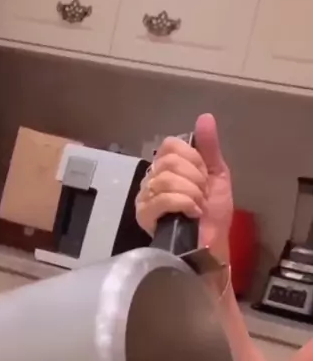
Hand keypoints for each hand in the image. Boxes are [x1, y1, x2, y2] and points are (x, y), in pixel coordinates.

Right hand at [135, 114, 232, 262]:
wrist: (214, 244)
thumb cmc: (214, 213)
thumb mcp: (217, 174)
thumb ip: (209, 147)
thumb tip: (205, 117)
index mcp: (167, 165)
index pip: (171, 145)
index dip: (193, 159)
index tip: (204, 177)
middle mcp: (152, 177)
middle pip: (170, 161)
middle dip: (195, 179)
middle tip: (202, 195)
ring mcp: (145, 196)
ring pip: (166, 179)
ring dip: (191, 194)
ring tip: (197, 207)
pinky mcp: (143, 214)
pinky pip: (161, 198)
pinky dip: (183, 204)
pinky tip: (191, 214)